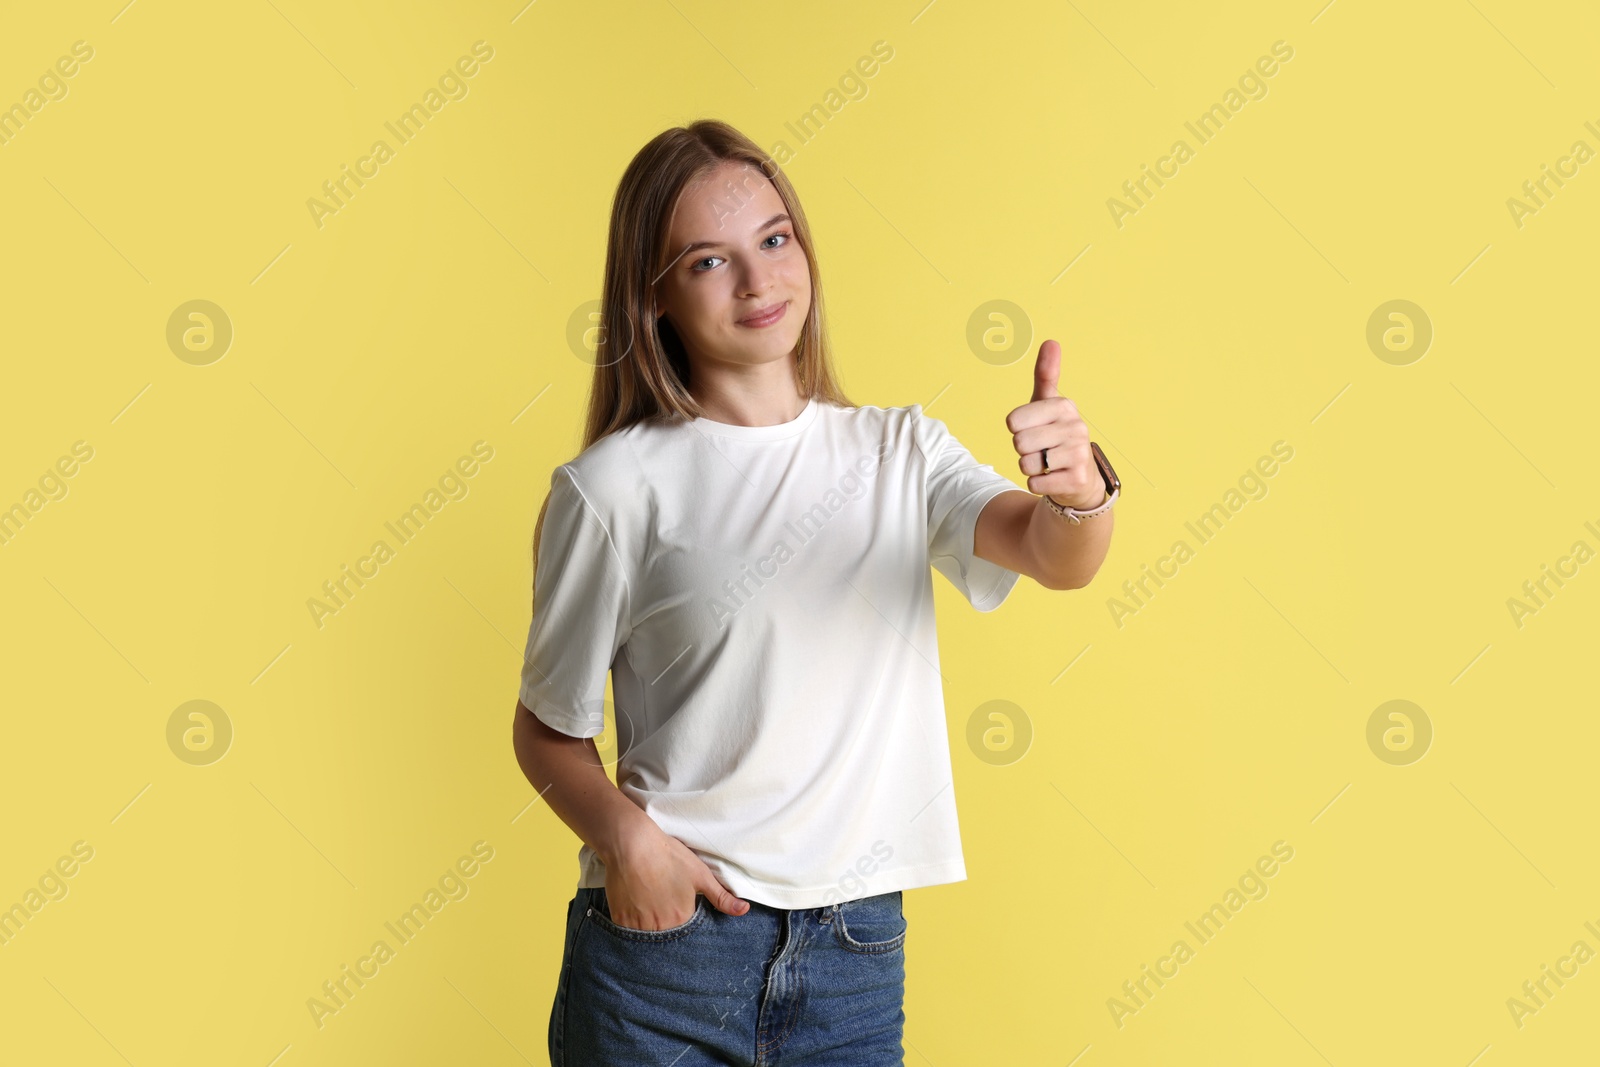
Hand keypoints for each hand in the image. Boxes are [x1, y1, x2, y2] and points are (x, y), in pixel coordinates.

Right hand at [604, 822, 749, 929]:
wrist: (632, 844)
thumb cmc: (668, 856)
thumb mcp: (700, 874)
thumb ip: (721, 897)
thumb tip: (744, 910)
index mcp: (681, 918)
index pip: (687, 933)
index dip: (684, 919)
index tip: (679, 908)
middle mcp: (660, 927)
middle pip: (667, 935)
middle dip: (667, 925)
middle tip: (662, 902)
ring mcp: (638, 925)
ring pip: (648, 934)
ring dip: (650, 925)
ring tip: (649, 903)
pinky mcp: (620, 920)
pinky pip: (629, 931)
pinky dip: (633, 922)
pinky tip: (636, 904)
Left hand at [1006, 338, 1102, 509]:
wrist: (1079, 477)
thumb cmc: (1055, 435)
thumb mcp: (1047, 403)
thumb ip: (1046, 374)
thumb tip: (1051, 341)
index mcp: (1064, 406)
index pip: (1013, 421)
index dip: (1017, 429)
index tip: (1033, 429)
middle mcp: (1076, 427)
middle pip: (1019, 443)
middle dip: (1023, 450)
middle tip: (1040, 449)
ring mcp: (1079, 454)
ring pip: (1026, 464)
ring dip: (1030, 467)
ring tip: (1047, 463)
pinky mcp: (1077, 479)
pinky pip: (1035, 483)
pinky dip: (1037, 483)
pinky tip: (1052, 478)